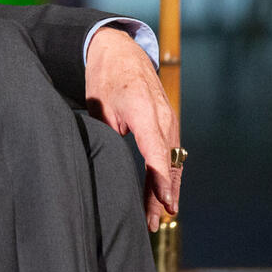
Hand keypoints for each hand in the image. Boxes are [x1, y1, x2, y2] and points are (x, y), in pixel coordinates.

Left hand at [84, 26, 181, 230]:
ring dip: (167, 187)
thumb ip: (107, 133)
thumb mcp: (98, 105)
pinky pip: (171, 152)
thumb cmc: (105, 77)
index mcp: (144, 111)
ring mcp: (168, 118)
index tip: (165, 202)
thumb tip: (107, 163)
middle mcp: (162, 116)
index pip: (156, 151)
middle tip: (156, 222)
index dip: (159, 179)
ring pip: (172, 160)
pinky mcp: (168, 121)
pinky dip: (168, 173)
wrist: (120, 49)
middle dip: (163, 194)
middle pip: (167, 162)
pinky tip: (163, 193)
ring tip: (160, 216)